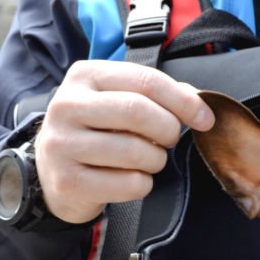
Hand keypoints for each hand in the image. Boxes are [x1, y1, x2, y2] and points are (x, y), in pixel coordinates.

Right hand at [33, 60, 214, 223]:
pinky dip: (142, 184)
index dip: (184, 101)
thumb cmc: (97, 131)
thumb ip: (157, 95)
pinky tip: (130, 178)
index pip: (146, 81)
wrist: (53, 172)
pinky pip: (129, 184)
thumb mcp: (118, 100)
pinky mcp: (68, 181)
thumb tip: (198, 101)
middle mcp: (67, 105)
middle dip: (167, 130)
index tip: (206, 119)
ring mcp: (62, 144)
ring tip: (148, 160)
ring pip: (135, 151)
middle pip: (138, 112)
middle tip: (168, 141)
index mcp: (85, 76)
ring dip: (155, 160)